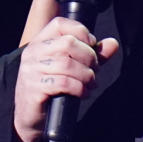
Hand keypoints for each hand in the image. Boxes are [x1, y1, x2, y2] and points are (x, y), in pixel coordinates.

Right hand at [13, 17, 118, 141]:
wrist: (30, 117)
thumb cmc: (51, 89)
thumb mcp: (70, 68)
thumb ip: (91, 54)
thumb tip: (113, 44)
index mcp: (39, 43)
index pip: (59, 24)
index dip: (80, 31)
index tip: (92, 45)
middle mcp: (32, 53)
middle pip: (68, 43)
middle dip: (89, 57)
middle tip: (94, 70)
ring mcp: (31, 71)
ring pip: (68, 64)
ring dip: (86, 75)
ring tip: (90, 83)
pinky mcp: (34, 89)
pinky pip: (64, 83)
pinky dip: (79, 88)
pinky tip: (83, 93)